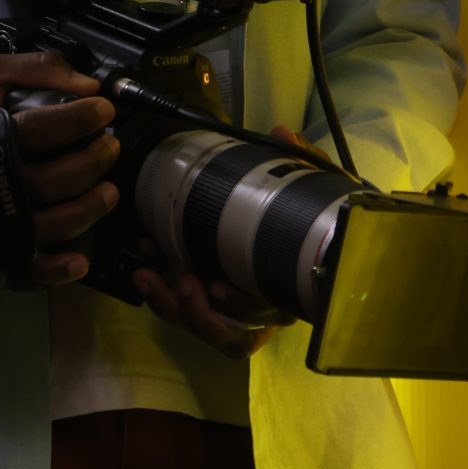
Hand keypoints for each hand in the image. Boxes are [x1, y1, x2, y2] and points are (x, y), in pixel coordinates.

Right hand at [0, 49, 121, 287]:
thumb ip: (38, 69)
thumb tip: (89, 85)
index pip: (37, 130)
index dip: (77, 120)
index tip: (104, 109)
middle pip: (46, 183)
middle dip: (89, 164)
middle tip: (110, 145)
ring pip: (44, 226)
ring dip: (86, 211)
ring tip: (110, 190)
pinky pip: (22, 266)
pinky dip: (53, 270)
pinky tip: (80, 262)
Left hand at [132, 125, 320, 357]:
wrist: (318, 227)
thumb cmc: (321, 213)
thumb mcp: (319, 184)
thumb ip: (303, 160)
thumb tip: (282, 134)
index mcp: (296, 285)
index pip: (269, 314)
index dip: (243, 308)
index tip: (217, 288)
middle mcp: (270, 310)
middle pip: (230, 334)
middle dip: (196, 312)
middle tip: (177, 281)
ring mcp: (241, 311)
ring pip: (204, 327)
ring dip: (171, 305)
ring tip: (146, 273)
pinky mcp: (215, 303)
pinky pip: (189, 313)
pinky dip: (165, 297)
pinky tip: (147, 269)